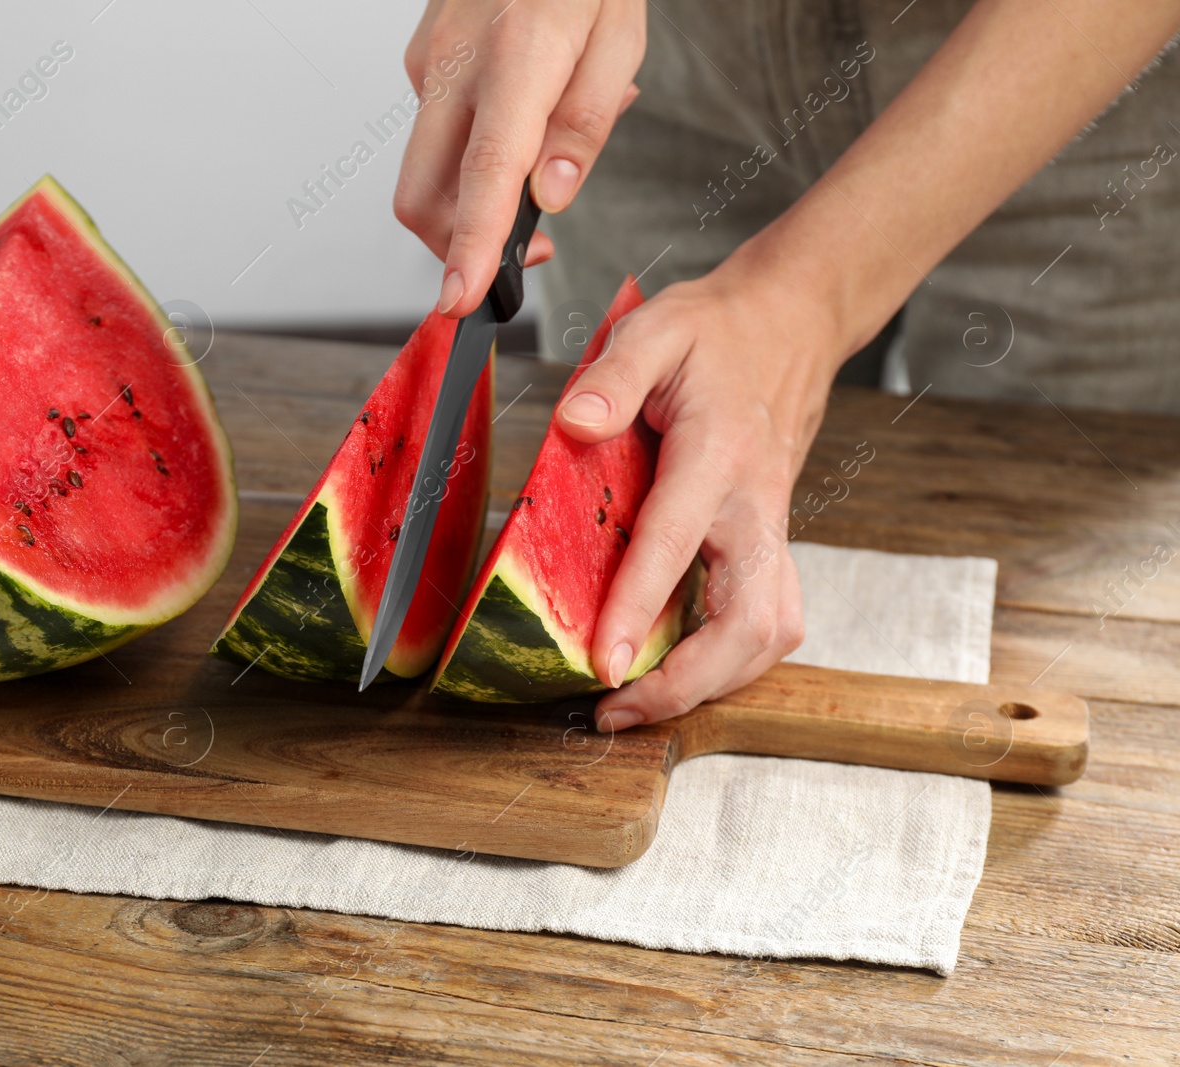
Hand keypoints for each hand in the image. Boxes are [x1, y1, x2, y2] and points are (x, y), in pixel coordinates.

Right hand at [395, 0, 645, 315]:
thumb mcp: (620, 36)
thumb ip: (586, 122)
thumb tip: (551, 195)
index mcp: (514, 57)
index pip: (485, 173)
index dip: (471, 245)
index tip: (462, 298)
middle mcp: (452, 64)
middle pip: (424, 195)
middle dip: (459, 248)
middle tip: (528, 252)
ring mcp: (426, 64)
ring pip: (426, 171)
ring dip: (473, 200)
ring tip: (544, 156)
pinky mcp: (419, 62)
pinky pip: (437, 132)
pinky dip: (474, 152)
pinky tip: (523, 115)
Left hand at [572, 240, 852, 729]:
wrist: (792, 321)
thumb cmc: (719, 329)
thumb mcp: (656, 329)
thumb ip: (613, 376)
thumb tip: (573, 425)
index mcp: (719, 457)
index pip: (675, 544)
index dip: (638, 609)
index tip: (604, 664)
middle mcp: (754, 506)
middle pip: (748, 622)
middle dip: (689, 681)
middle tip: (618, 708)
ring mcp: (770, 529)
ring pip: (769, 633)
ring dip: (714, 682)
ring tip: (643, 703)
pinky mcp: (770, 542)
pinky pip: (766, 619)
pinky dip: (729, 660)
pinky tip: (680, 669)